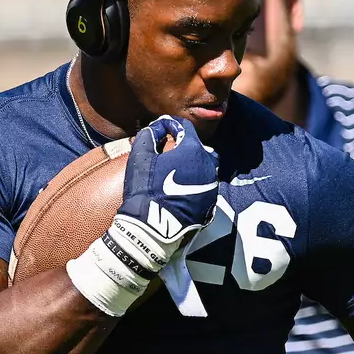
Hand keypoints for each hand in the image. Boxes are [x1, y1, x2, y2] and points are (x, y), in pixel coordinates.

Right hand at [118, 115, 218, 248]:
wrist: (155, 228)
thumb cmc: (146, 189)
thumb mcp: (141, 156)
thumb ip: (150, 134)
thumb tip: (159, 126)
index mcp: (193, 150)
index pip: (185, 128)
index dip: (171, 126)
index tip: (161, 129)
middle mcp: (208, 165)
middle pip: (197, 148)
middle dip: (184, 146)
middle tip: (167, 153)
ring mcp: (212, 186)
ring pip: (204, 167)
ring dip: (191, 166)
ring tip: (175, 172)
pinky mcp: (211, 203)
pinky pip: (204, 186)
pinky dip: (195, 183)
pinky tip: (181, 190)